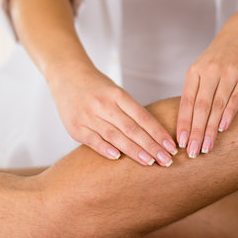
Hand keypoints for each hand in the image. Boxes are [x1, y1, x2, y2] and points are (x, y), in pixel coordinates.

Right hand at [48, 63, 176, 166]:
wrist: (66, 75)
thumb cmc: (96, 87)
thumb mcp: (115, 91)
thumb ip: (130, 111)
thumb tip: (153, 136)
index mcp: (117, 94)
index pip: (143, 117)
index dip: (158, 133)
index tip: (172, 147)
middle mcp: (103, 105)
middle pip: (132, 129)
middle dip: (151, 146)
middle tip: (167, 161)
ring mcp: (88, 116)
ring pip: (115, 136)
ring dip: (134, 151)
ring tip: (150, 162)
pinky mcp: (75, 127)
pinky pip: (93, 140)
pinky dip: (105, 149)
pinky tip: (119, 158)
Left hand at [177, 15, 237, 157]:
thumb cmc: (220, 56)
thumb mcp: (202, 69)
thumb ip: (195, 92)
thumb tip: (187, 123)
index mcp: (194, 73)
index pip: (186, 102)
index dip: (183, 123)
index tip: (179, 143)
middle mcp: (210, 72)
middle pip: (200, 107)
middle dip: (194, 132)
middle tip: (191, 152)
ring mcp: (229, 73)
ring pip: (216, 105)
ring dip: (210, 129)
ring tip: (205, 147)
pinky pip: (236, 98)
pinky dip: (228, 114)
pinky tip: (222, 129)